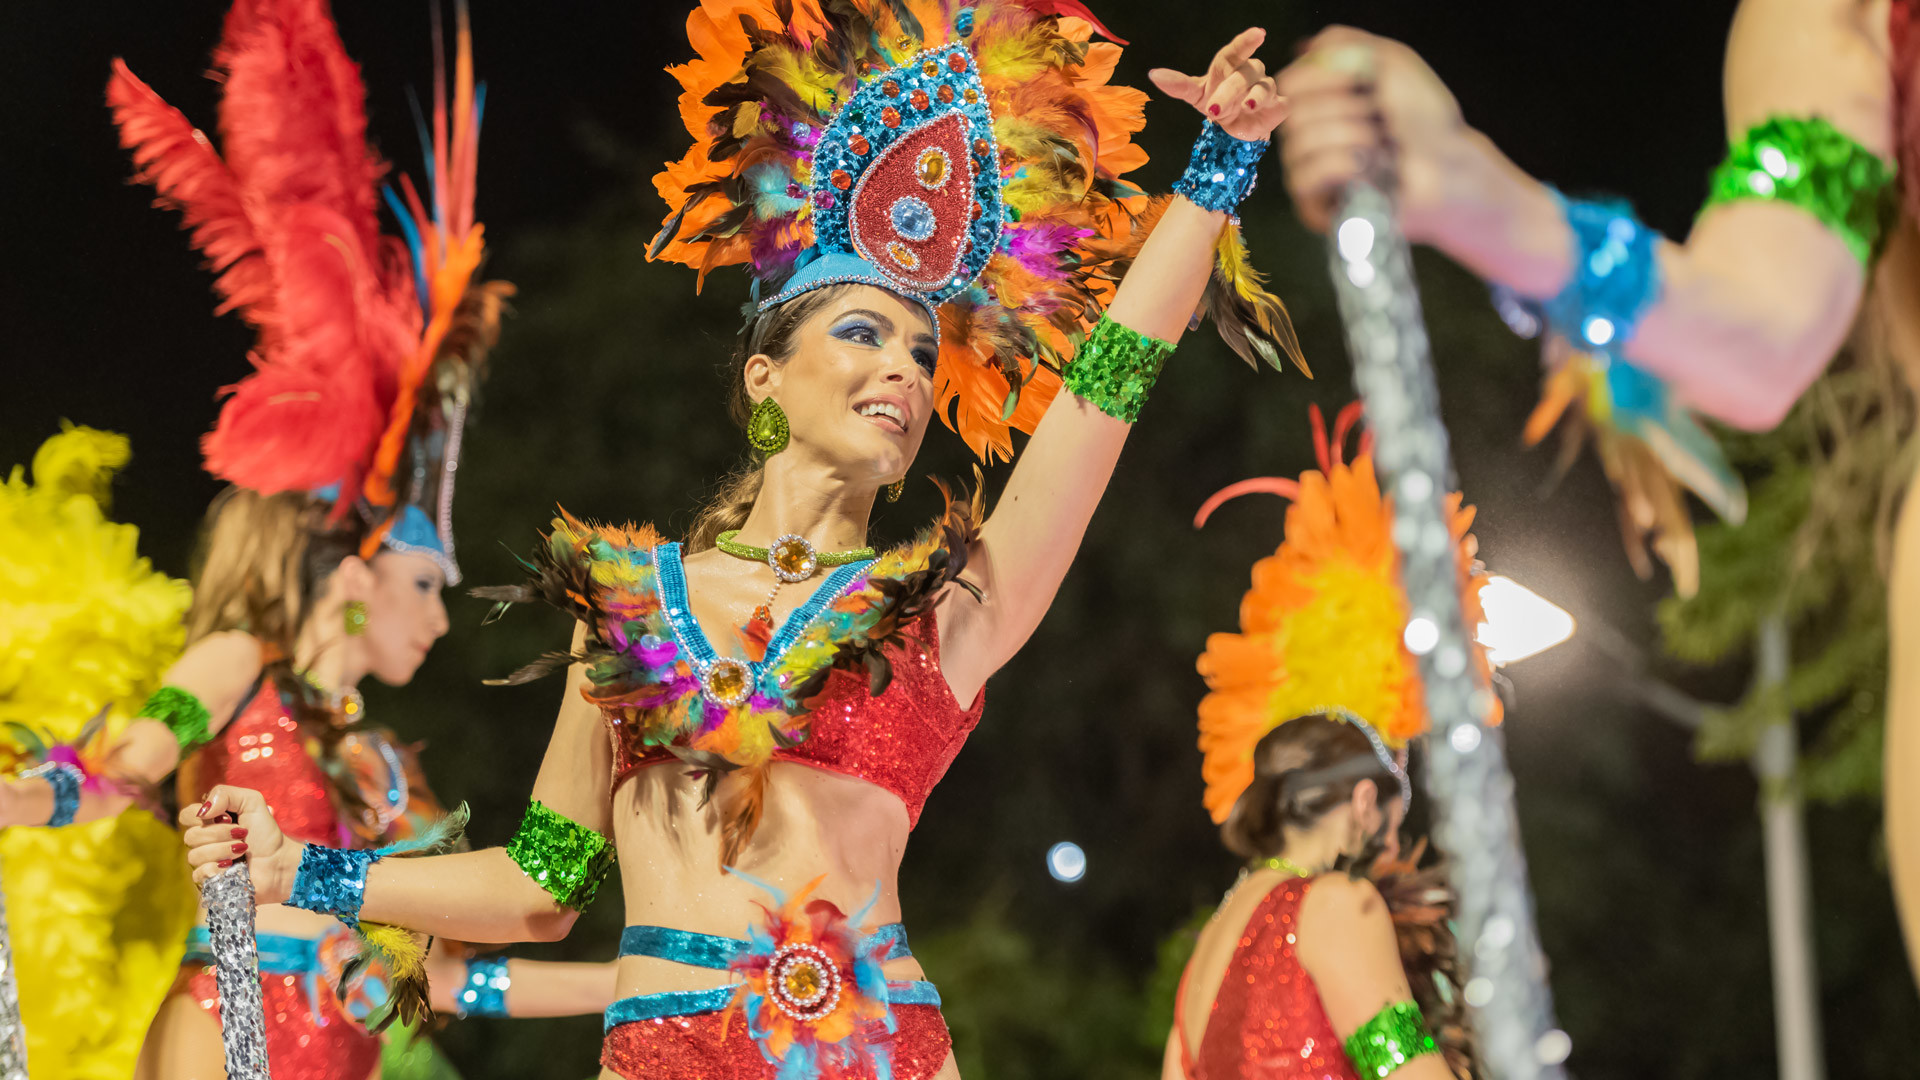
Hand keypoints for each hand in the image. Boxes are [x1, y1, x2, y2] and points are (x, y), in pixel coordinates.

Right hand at [180, 784, 299, 901]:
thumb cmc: (265, 832)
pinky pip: (198, 875)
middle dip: (220, 833)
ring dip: (223, 850)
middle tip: (242, 834)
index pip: (186, 815)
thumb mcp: (251, 801)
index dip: (204, 816)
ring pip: (194, 856)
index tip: (229, 817)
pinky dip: (218, 868)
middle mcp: (202, 842)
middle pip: (190, 836)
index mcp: (208, 822)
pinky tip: (232, 866)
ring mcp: (203, 863)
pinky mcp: (208, 881)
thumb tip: (202, 811)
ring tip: (242, 850)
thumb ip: (225, 794)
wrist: (279, 860)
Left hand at [1149, 28, 1290, 142]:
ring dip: (1255, 96)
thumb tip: (1153, 74)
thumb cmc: (1216, 104)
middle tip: (1214, 108)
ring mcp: (1265, 89)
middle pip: (1245, 73)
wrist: (1235, 130)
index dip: (1247, 41)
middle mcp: (1250, 73)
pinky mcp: (1278, 107)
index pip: (1237, 50)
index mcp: (1230, 66)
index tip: (1258, 34)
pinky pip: (1282, 102)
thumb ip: (1178, 84)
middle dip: (1230, 90)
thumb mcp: (1195, 95)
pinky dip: (1275, 106)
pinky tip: (1268, 111)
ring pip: (1265, 86)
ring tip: (1247, 107)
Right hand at [1276, 26, 1471, 234]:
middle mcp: (1310, 134)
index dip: (1319, 75)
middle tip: (1376, 114)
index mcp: (1323, 100)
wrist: (1449, 165)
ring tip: (1379, 141)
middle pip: (1293, 111)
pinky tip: (1366, 164)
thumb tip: (1303, 48)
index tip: (1358, 75)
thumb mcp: (1391, 62)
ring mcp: (1310, 171)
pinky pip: (1303, 177)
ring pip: (1298, 142)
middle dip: (1341, 107)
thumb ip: (1344, 43)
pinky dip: (1338, 163)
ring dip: (1347, 134)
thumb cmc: (1423, 118)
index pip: (1291, 82)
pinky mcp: (1316, 205)